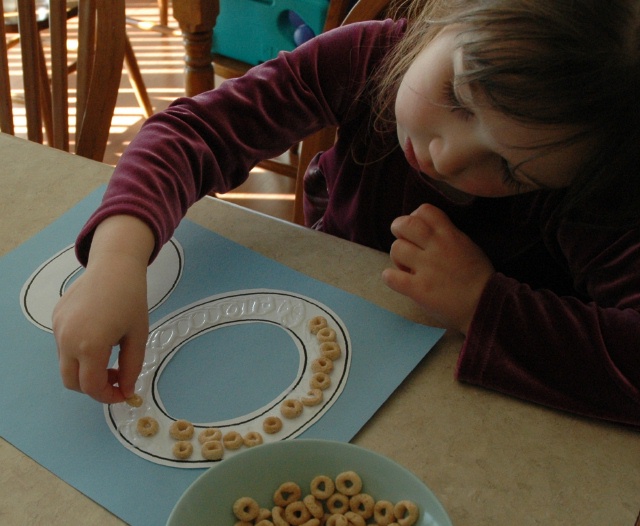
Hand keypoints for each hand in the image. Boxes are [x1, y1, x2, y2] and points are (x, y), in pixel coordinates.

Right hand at [52, 216, 154, 402]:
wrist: (114, 265)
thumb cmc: (131, 299)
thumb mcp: (138, 335)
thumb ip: (131, 367)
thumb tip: (126, 389)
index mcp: (90, 345)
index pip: (91, 387)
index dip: (108, 396)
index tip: (124, 392)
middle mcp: (67, 339)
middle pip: (72, 382)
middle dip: (93, 387)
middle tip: (116, 376)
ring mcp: (58, 328)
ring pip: (67, 364)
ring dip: (86, 368)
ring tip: (110, 352)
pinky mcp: (56, 318)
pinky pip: (64, 345)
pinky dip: (79, 351)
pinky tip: (99, 333)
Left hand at [382, 204, 493, 333]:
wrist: (486, 306)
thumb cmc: (479, 279)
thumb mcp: (467, 247)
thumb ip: (447, 237)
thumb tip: (426, 232)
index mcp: (450, 235)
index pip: (425, 210)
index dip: (415, 217)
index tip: (416, 230)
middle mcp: (437, 247)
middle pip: (405, 224)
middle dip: (398, 230)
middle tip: (403, 242)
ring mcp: (427, 268)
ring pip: (396, 249)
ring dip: (397, 258)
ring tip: (406, 267)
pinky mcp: (419, 289)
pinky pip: (391, 277)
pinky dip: (390, 277)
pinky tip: (400, 281)